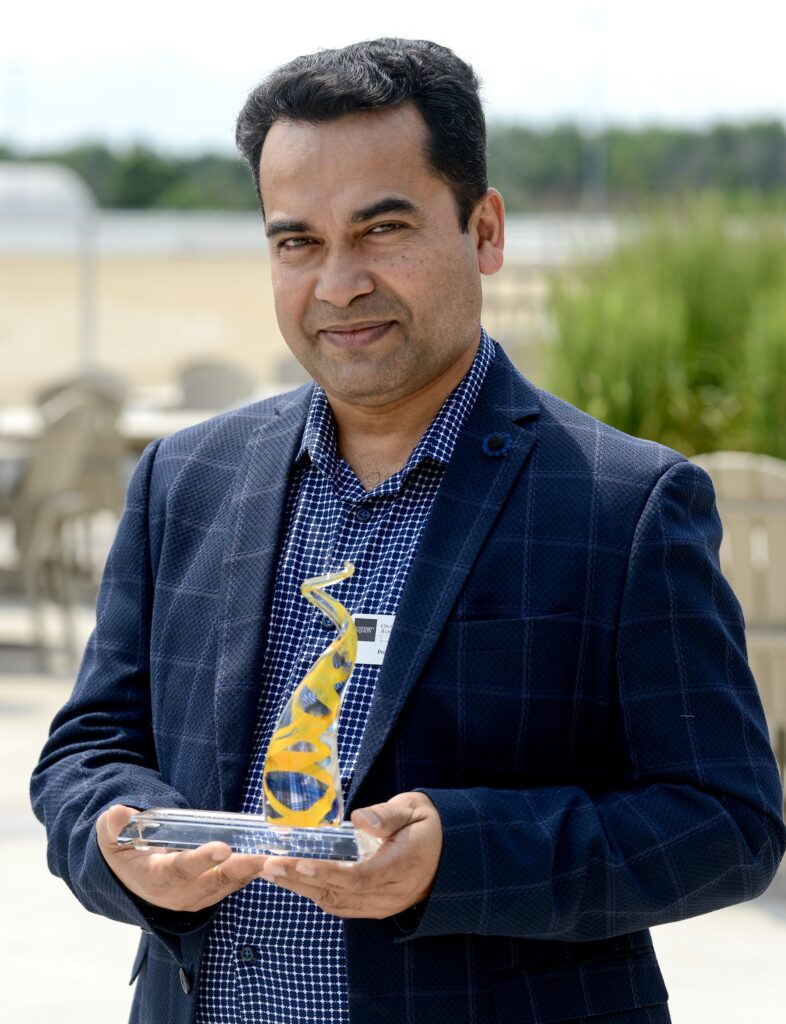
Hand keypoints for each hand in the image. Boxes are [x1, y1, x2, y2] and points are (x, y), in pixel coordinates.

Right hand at [96, 805, 270, 912]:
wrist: (131, 878)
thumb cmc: (124, 851)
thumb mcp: (111, 837)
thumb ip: (114, 826)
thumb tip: (118, 814)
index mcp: (156, 876)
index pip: (180, 869)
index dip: (201, 860)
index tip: (222, 848)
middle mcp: (180, 892)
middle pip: (214, 881)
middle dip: (240, 868)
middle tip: (263, 857)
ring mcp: (199, 895)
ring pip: (230, 883)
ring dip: (254, 871)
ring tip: (276, 856)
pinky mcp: (212, 892)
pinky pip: (236, 882)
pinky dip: (254, 872)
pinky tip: (273, 857)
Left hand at [258, 791, 442, 919]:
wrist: (453, 853)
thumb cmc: (429, 824)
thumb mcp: (415, 808)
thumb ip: (388, 814)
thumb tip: (359, 818)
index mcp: (402, 867)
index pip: (359, 876)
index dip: (327, 872)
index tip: (299, 863)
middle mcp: (391, 894)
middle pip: (339, 893)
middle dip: (300, 880)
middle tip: (269, 866)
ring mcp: (384, 905)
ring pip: (337, 903)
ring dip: (303, 889)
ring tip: (273, 873)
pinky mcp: (377, 907)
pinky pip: (343, 906)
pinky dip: (318, 894)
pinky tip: (297, 882)